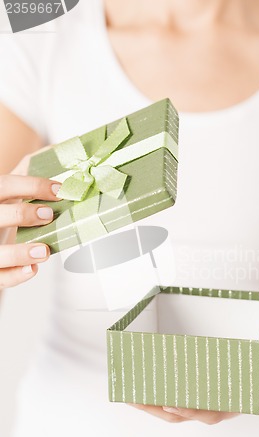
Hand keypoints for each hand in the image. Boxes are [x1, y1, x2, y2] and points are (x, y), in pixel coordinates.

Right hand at [0, 155, 60, 288]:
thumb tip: (65, 150)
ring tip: (44, 251)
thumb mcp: (12, 188)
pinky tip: (33, 268)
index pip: (5, 185)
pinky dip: (14, 275)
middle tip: (49, 215)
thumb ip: (31, 172)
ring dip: (18, 252)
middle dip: (21, 215)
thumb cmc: (4, 207)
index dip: (32, 186)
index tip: (60, 190)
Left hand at [128, 349, 258, 423]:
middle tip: (133, 397)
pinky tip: (146, 378)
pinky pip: (183, 386)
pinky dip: (163, 386)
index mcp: (243, 400)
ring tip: (128, 392)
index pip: (213, 409)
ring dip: (154, 401)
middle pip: (187, 410)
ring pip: (180, 402)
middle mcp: (224, 398)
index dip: (191, 408)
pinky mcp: (210, 378)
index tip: (170, 402)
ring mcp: (215, 390)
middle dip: (160, 407)